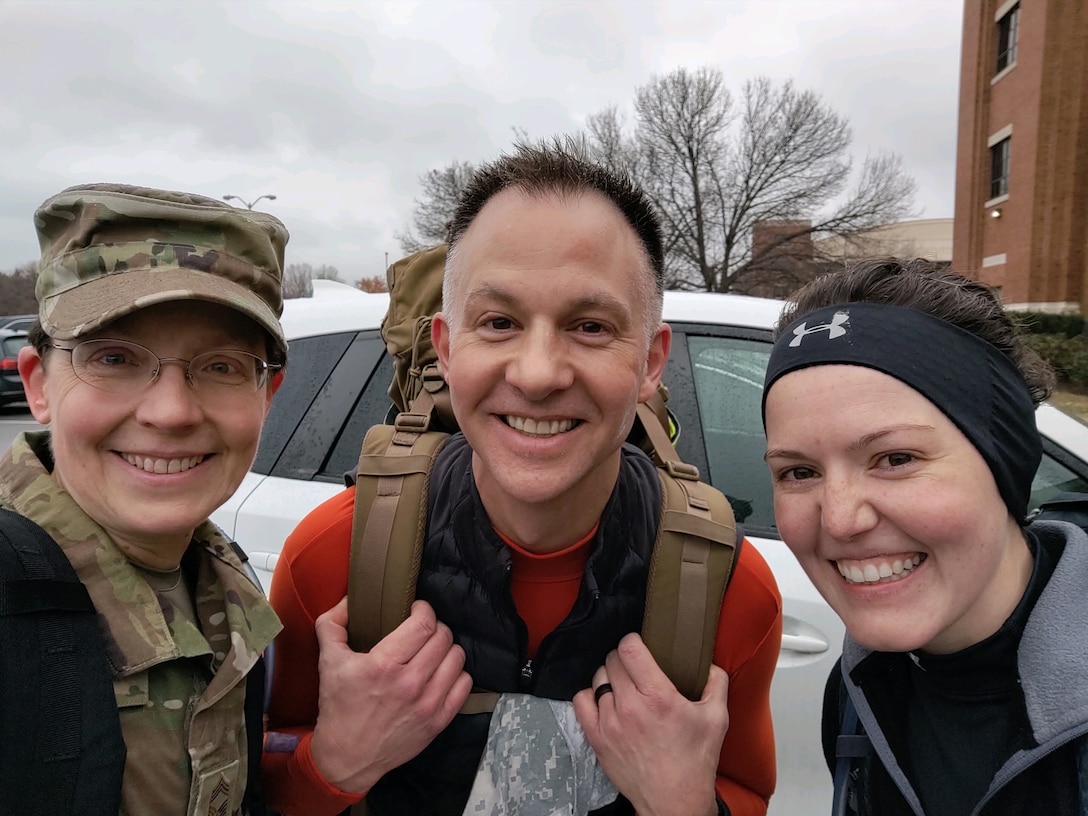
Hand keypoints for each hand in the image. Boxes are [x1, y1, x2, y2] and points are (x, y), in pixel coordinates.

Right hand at [309, 597, 472, 793]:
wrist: (347, 757)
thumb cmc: (338, 706)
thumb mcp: (327, 661)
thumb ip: (333, 623)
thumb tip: (350, 598)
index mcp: (383, 665)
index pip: (423, 624)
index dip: (424, 609)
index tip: (415, 610)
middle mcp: (410, 684)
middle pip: (443, 637)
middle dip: (434, 627)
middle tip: (422, 631)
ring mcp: (427, 704)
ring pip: (457, 657)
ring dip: (447, 648)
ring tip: (433, 650)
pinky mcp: (438, 721)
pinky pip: (464, 685)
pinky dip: (456, 673)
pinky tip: (440, 673)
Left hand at [573, 633, 728, 815]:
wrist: (674, 801)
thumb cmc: (695, 762)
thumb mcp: (717, 718)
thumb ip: (716, 682)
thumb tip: (708, 663)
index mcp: (658, 697)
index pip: (630, 648)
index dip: (634, 640)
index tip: (640, 645)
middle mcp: (630, 707)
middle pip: (613, 660)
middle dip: (624, 659)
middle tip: (636, 668)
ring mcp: (610, 723)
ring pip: (598, 678)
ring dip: (610, 677)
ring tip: (623, 686)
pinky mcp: (597, 738)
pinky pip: (581, 701)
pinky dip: (591, 695)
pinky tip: (605, 700)